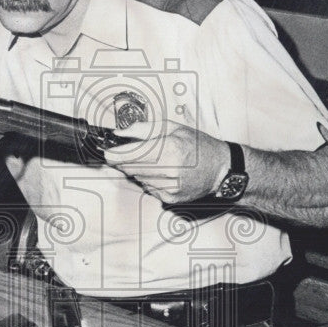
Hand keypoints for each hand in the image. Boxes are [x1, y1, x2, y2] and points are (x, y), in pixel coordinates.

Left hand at [104, 118, 230, 205]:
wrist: (220, 169)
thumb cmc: (197, 146)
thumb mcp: (173, 128)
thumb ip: (144, 129)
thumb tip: (120, 132)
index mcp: (169, 149)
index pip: (131, 154)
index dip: (115, 154)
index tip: (108, 152)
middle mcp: (169, 170)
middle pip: (130, 168)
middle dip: (125, 160)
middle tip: (130, 153)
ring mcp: (169, 187)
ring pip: (138, 178)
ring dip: (138, 170)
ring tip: (154, 161)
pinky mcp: (170, 198)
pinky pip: (148, 188)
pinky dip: (149, 180)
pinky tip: (162, 173)